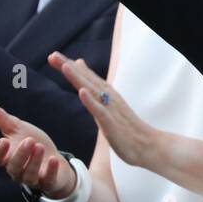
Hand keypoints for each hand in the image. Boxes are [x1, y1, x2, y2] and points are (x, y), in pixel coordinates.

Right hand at [0, 103, 75, 197]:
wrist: (54, 159)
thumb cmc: (33, 144)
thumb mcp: (18, 129)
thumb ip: (2, 120)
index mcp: (7, 157)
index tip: (3, 140)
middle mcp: (17, 170)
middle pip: (13, 167)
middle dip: (20, 154)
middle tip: (29, 140)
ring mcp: (32, 178)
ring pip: (28, 175)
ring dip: (34, 162)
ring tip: (40, 147)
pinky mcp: (48, 182)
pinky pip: (48, 180)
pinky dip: (50, 171)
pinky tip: (53, 159)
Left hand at [48, 50, 159, 168]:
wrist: (149, 145)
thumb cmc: (129, 129)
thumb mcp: (110, 108)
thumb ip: (98, 93)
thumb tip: (87, 79)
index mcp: (107, 96)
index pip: (87, 78)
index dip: (70, 67)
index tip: (53, 56)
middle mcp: (109, 99)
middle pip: (87, 80)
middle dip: (69, 68)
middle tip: (52, 56)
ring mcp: (111, 111)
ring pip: (93, 91)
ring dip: (79, 78)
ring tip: (65, 66)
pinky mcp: (113, 125)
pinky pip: (101, 111)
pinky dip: (91, 101)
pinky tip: (82, 92)